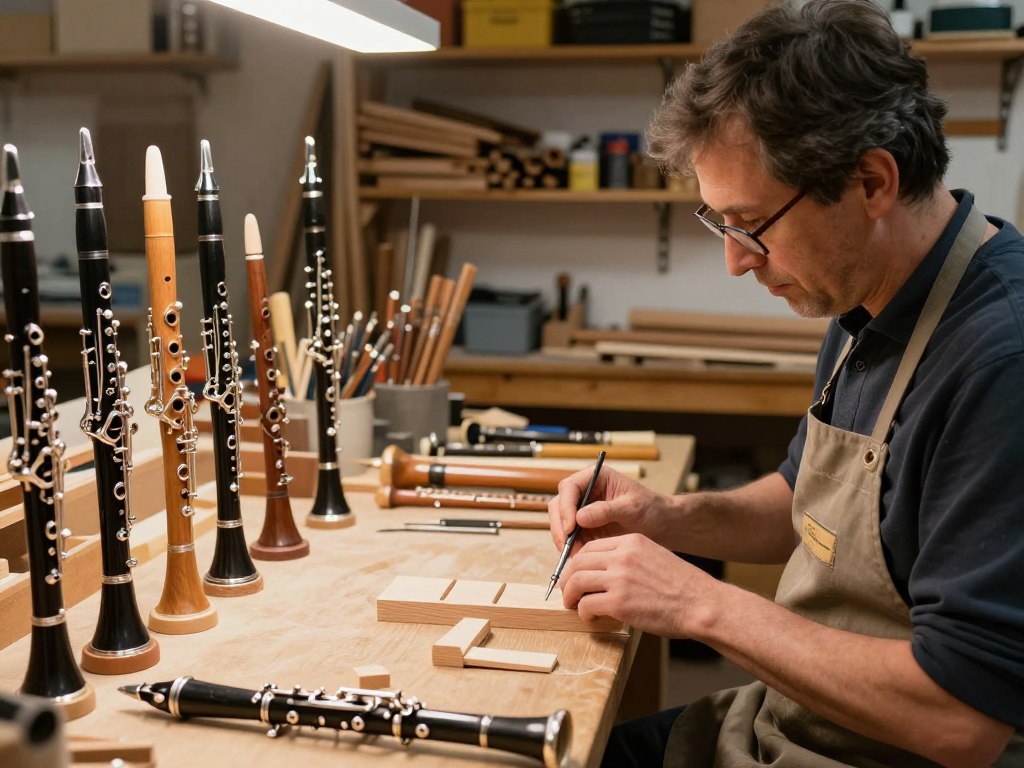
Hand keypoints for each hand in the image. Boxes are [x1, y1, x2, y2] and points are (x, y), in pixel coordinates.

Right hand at [547, 466, 665, 552]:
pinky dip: (570, 547)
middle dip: (560, 525)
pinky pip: (569, 536)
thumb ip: (606, 510)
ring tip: (573, 555)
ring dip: (562, 538)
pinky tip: (578, 558)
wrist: (659, 524)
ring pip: (560, 522)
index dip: (566, 506)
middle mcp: (585, 491)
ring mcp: (582, 509)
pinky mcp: (583, 527)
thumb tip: (580, 517)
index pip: (570, 487)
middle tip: (566, 545)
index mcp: (595, 477)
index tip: (571, 526)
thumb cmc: (650, 509)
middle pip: (559, 504)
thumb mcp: (632, 507)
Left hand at [560, 533, 715, 637]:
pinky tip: (591, 617)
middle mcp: (622, 556)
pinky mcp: (619, 603)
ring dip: (570, 596)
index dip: (577, 562)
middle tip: (569, 592)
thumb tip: (604, 570)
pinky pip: (586, 605)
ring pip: (576, 582)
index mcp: (631, 541)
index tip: (576, 575)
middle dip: (568, 579)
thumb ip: (629, 558)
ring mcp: (619, 579)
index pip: (590, 547)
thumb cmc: (682, 586)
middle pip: (577, 562)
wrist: (701, 604)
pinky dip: (583, 613)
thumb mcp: (654, 556)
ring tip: (573, 605)